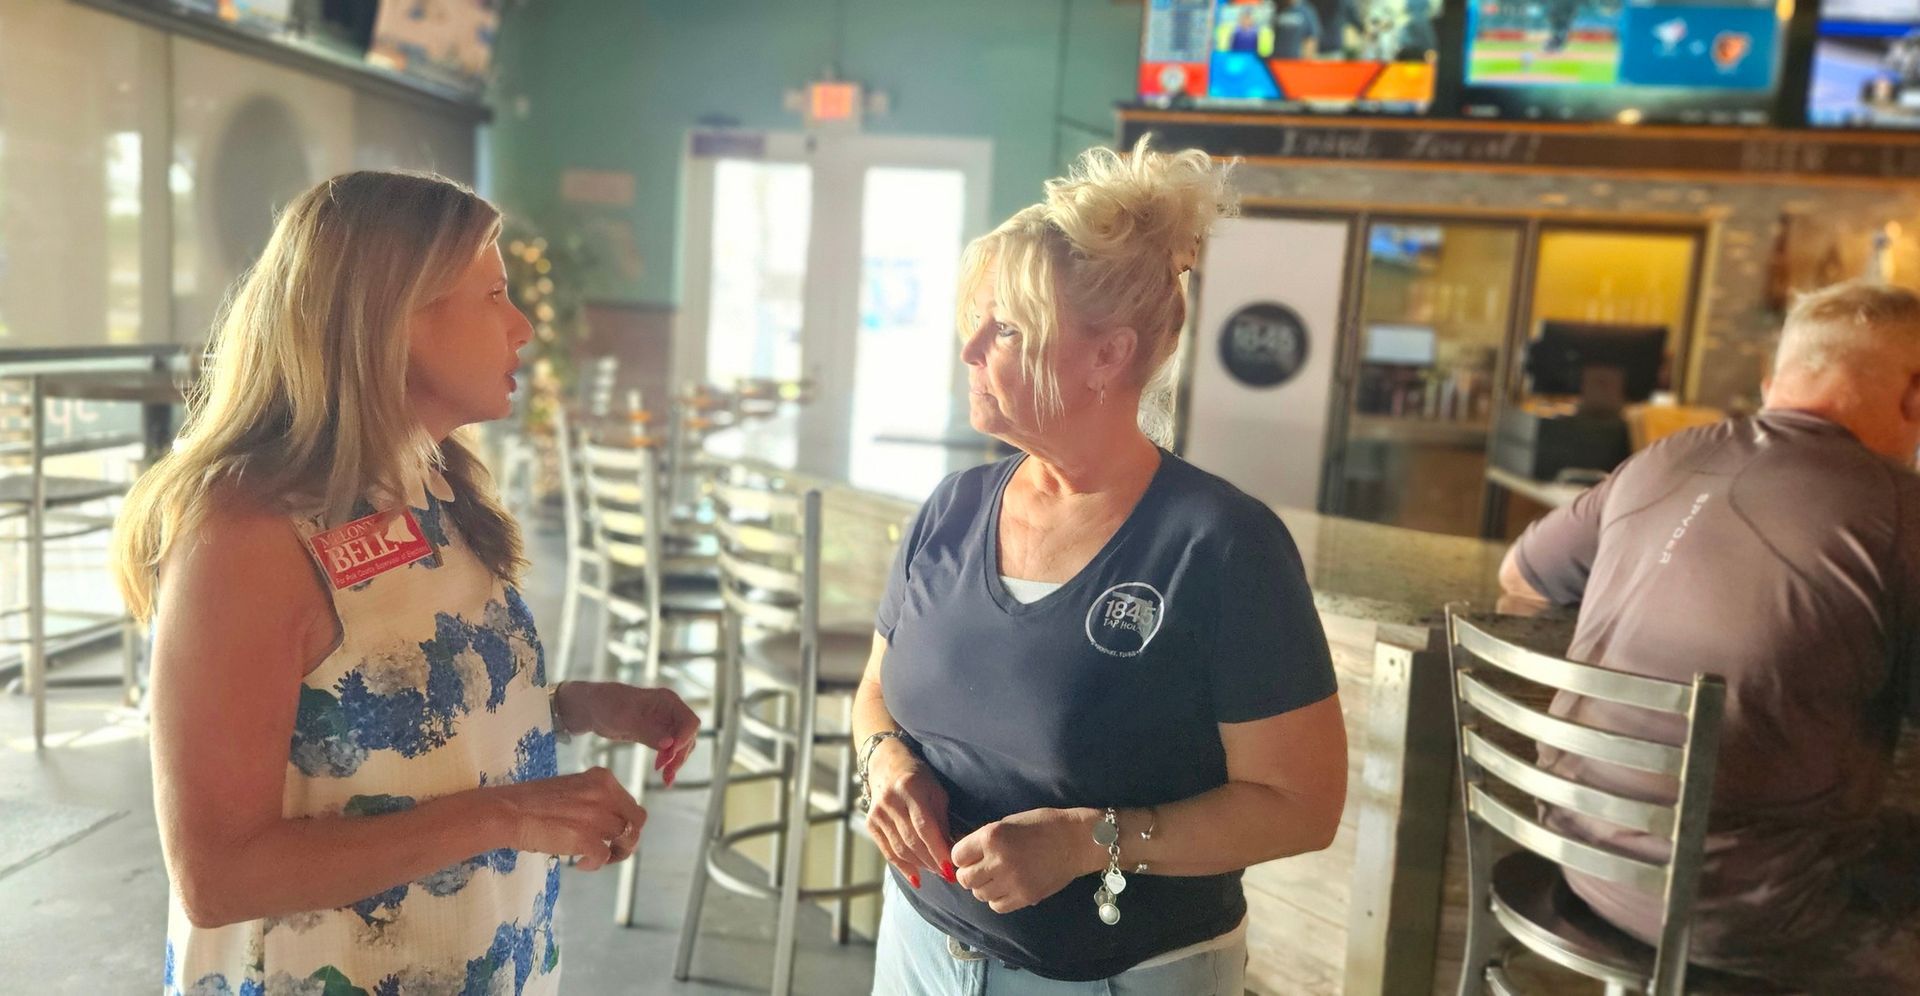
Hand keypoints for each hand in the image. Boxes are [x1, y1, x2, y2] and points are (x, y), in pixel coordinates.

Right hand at [489, 767, 646, 870]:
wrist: (508, 811)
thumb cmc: (532, 801)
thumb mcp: (571, 787)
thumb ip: (593, 798)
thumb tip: (607, 818)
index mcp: (602, 779)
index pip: (629, 802)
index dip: (623, 820)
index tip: (609, 832)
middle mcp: (606, 794)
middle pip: (637, 820)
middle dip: (628, 837)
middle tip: (613, 849)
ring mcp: (598, 817)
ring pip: (627, 839)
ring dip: (616, 853)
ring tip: (595, 858)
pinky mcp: (586, 839)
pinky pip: (604, 857)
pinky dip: (595, 864)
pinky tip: (580, 864)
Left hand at [562, 682, 699, 786]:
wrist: (593, 708)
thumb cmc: (607, 705)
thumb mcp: (627, 718)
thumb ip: (650, 731)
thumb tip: (670, 745)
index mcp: (668, 701)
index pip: (689, 722)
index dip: (685, 740)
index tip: (671, 756)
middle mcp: (671, 711)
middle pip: (688, 737)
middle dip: (680, 756)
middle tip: (666, 773)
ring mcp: (666, 723)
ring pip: (681, 746)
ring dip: (676, 762)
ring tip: (666, 780)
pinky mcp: (658, 735)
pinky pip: (670, 751)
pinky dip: (669, 763)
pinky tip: (665, 777)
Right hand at [863, 738, 953, 889]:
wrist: (886, 765)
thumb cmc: (919, 778)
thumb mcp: (936, 791)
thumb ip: (942, 819)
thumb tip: (952, 849)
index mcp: (910, 788)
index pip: (924, 826)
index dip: (937, 850)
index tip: (950, 868)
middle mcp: (890, 801)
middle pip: (912, 841)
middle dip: (932, 862)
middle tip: (948, 874)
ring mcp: (877, 813)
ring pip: (900, 849)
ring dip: (920, 866)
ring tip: (936, 873)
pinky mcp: (870, 823)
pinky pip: (887, 851)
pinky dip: (903, 867)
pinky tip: (916, 877)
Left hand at [951, 808, 1104, 913]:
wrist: (1077, 841)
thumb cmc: (1044, 825)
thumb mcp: (1009, 823)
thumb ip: (986, 839)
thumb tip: (966, 855)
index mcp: (992, 836)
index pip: (957, 855)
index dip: (963, 856)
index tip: (970, 856)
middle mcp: (997, 860)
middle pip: (965, 879)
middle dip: (970, 874)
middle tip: (982, 869)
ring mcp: (1011, 882)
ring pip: (980, 895)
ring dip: (984, 887)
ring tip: (997, 878)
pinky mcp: (1025, 897)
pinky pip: (997, 906)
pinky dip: (997, 899)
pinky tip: (1007, 888)